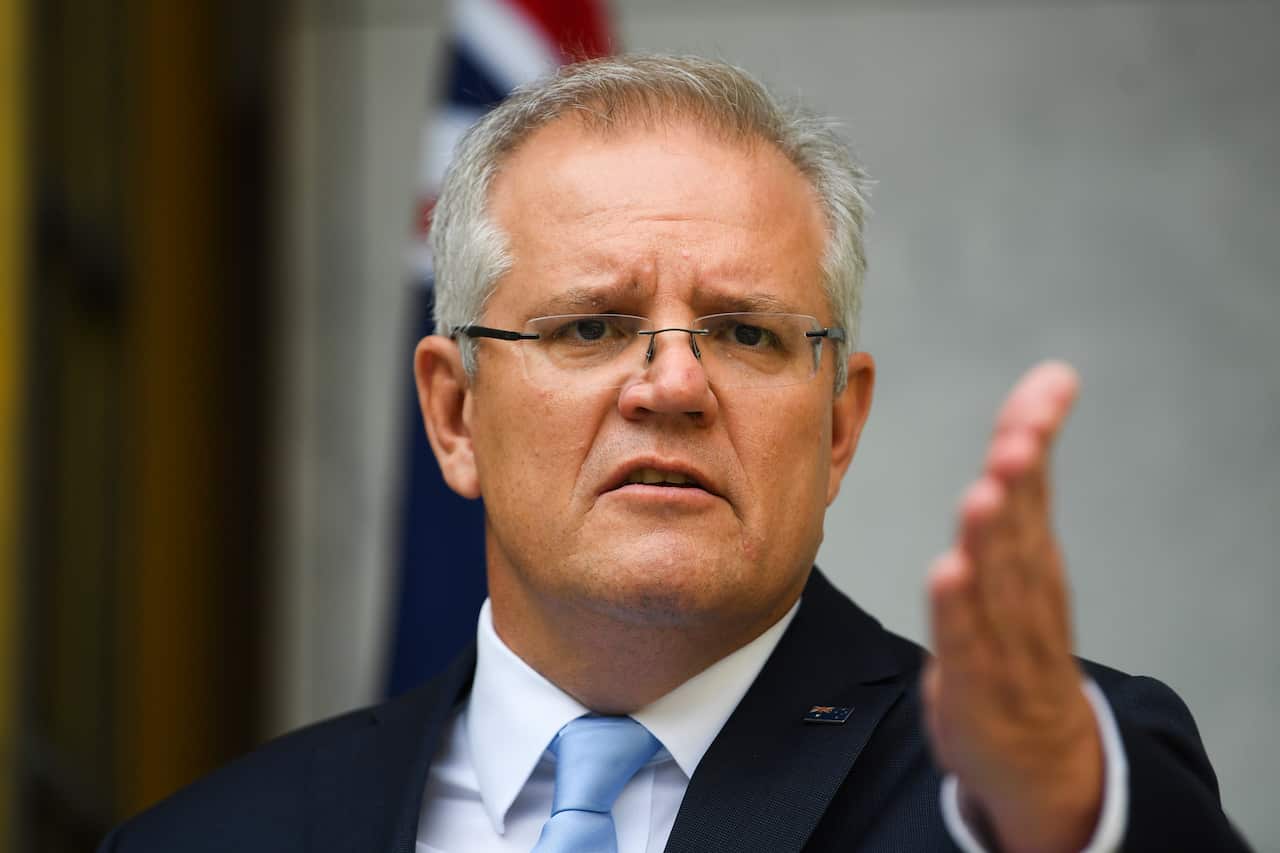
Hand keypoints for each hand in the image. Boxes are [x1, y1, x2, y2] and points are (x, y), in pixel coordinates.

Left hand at [923, 361, 1103, 852]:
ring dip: (993, 536)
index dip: (1037, 433)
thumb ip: (1016, 494)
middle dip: (1021, 478)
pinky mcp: (979, 682)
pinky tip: (949, 573)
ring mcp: (1006, 638)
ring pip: (1001, 581)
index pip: (1034, 485)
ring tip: (986, 492)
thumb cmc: (1019, 642)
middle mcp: (1027, 590)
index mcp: (1033, 555)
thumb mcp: (1018, 562)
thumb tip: (1025, 418)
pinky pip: (966, 641)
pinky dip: (959, 610)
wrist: (1042, 758)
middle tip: (1020, 436)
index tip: (1052, 384)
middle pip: (1023, 525)